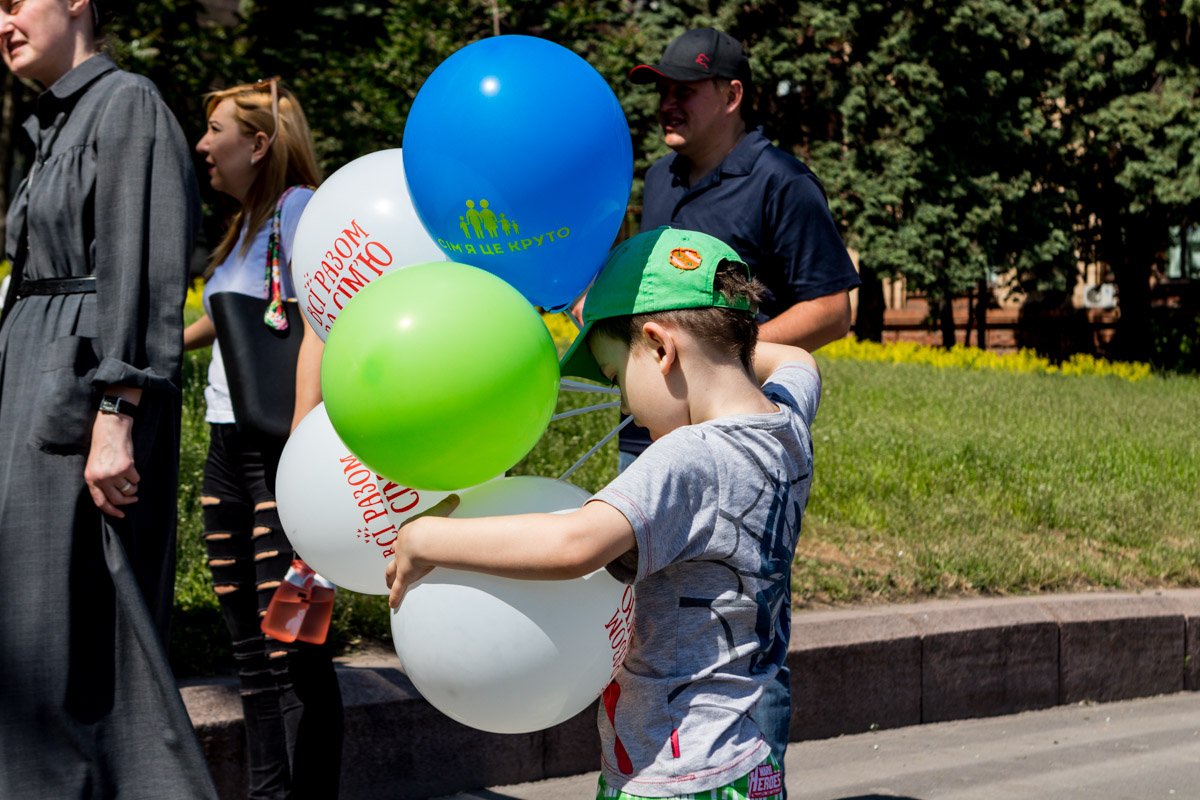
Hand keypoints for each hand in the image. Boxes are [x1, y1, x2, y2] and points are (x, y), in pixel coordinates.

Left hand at [84, 412, 139, 518]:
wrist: (111, 427)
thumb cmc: (103, 444)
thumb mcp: (95, 465)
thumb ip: (100, 480)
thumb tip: (114, 497)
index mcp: (91, 478)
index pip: (100, 502)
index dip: (111, 511)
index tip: (121, 514)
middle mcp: (101, 478)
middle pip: (117, 499)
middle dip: (128, 501)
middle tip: (134, 498)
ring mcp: (114, 473)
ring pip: (129, 490)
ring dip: (133, 486)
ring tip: (132, 477)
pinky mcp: (127, 467)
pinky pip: (136, 479)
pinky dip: (137, 475)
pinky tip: (132, 465)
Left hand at [386, 494, 459, 608]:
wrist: (423, 539)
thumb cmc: (431, 524)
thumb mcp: (439, 511)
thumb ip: (447, 504)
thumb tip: (455, 496)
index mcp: (409, 533)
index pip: (406, 537)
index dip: (406, 540)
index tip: (407, 541)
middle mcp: (401, 548)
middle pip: (395, 552)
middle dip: (396, 556)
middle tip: (396, 559)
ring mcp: (401, 563)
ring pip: (392, 571)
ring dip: (389, 577)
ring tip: (387, 583)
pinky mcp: (404, 577)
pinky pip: (398, 589)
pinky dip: (395, 597)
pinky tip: (392, 605)